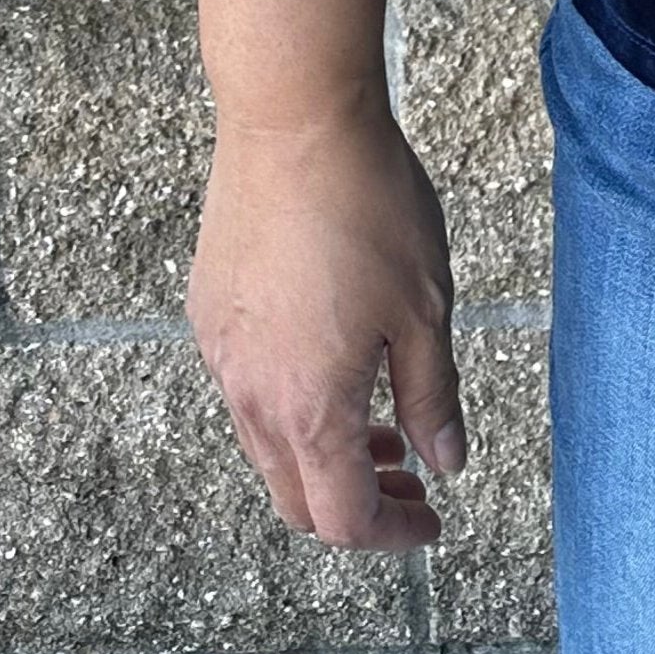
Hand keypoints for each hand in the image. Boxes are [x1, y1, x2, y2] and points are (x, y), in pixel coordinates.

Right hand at [186, 93, 469, 545]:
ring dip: (324, 453)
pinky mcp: (209, 313)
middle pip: (297, 496)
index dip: (392, 533)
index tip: (430, 519)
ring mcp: (222, 354)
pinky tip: (335, 357)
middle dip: (357, 504)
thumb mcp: (426, 308)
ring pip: (267, 445)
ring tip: (383, 419)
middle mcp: (251, 396)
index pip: (344, 518)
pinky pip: (245, 389)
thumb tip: (445, 463)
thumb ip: (433, 397)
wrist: (293, 119)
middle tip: (411, 480)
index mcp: (310, 408)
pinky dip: (291, 405)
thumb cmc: (368, 205)